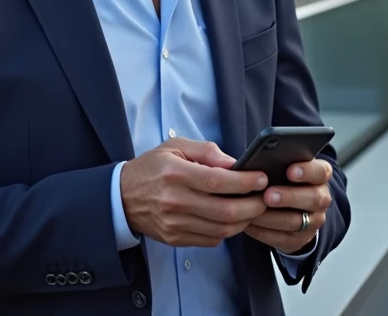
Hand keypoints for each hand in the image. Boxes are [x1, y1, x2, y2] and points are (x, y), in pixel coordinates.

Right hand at [120, 138, 268, 247]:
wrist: (122, 197)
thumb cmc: (152, 168)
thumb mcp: (175, 146)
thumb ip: (207, 151)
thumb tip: (235, 163)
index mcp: (175, 174)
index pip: (218, 181)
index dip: (245, 182)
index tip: (261, 178)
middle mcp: (174, 201)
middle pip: (224, 211)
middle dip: (252, 206)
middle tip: (265, 198)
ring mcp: (175, 223)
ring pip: (221, 230)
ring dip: (244, 221)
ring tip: (253, 209)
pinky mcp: (175, 238)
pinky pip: (211, 240)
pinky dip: (227, 231)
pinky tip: (232, 219)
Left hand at [243, 158, 332, 253]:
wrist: (290, 208)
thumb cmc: (281, 179)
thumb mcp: (283, 168)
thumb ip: (277, 163)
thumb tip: (256, 164)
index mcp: (319, 176)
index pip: (321, 171)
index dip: (307, 171)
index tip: (290, 171)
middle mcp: (321, 199)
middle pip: (312, 198)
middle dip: (289, 197)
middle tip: (268, 195)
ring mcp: (313, 221)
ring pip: (296, 221)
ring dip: (272, 217)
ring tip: (253, 210)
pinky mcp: (300, 239)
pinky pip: (282, 238)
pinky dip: (263, 231)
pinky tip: (249, 224)